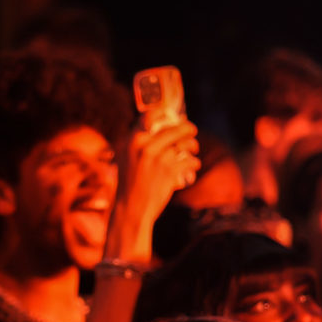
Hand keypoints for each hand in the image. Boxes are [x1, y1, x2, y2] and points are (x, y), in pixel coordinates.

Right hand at [106, 116, 199, 258]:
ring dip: (193, 145)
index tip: (173, 115)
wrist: (131, 209)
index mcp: (132, 140)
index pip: (150, 116)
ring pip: (184, 144)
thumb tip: (156, 128)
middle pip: (173, 129)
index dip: (164, 112)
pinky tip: (194, 165)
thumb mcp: (126, 159)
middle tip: (192, 131)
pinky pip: (188, 161)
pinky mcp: (169, 171)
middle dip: (187, 129)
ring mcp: (158, 158)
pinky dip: (194, 163)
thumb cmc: (129, 185)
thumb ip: (138, 144)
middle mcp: (144, 146)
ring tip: (194, 148)